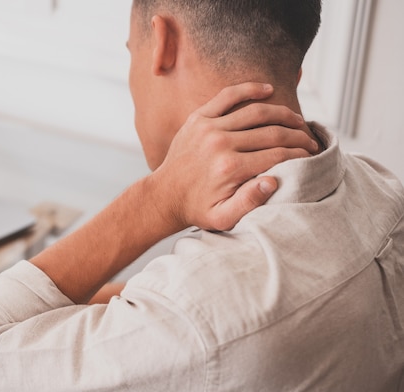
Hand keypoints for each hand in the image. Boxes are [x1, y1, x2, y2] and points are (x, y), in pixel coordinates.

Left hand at [150, 82, 316, 231]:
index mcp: (230, 168)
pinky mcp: (198, 117)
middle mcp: (220, 144)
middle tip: (310, 139)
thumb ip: (248, 203)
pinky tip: (268, 90)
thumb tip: (273, 180)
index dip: (300, 154)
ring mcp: (208, 127)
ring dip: (282, 113)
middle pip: (272, 132)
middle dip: (297, 135)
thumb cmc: (198, 209)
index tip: (312, 155)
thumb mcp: (222, 218)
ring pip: (256, 111)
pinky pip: (228, 96)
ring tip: (297, 120)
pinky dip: (250, 89)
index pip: (277, 154)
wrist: (164, 195)